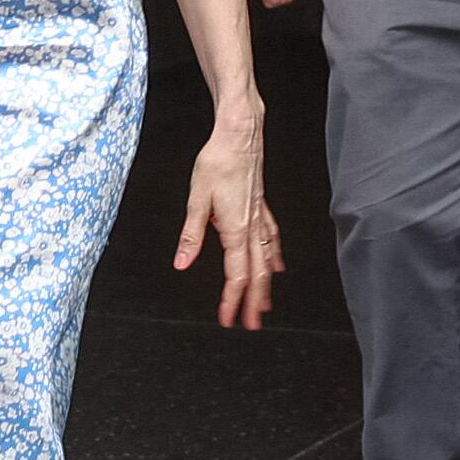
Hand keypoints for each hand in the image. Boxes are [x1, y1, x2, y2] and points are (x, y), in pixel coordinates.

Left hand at [176, 114, 281, 329]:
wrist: (240, 135)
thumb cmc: (218, 161)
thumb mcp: (196, 199)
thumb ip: (191, 235)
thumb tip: (182, 263)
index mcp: (235, 229)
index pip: (236, 274)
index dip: (232, 300)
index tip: (227, 319)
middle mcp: (252, 227)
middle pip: (256, 274)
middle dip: (254, 302)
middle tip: (251, 324)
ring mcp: (260, 218)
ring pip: (267, 260)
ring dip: (266, 286)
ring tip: (265, 305)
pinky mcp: (261, 207)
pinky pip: (272, 240)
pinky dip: (275, 257)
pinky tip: (277, 266)